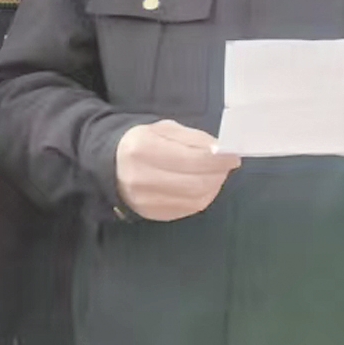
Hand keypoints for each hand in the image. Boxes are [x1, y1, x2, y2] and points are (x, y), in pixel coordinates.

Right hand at [114, 120, 240, 221]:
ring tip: (214, 175)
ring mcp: (146, 201)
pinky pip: (188, 209)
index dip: (218, 160)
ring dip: (213, 187)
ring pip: (195, 199)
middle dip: (218, 175)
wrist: (111, 166)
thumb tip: (220, 151)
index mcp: (144, 149)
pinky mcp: (152, 215)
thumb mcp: (164, 129)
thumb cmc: (142, 142)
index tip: (233, 156)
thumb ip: (194, 138)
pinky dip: (202, 198)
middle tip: (226, 166)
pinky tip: (202, 187)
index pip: (191, 159)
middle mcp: (142, 178)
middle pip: (196, 183)